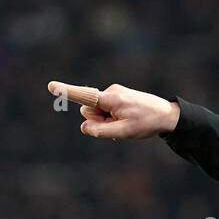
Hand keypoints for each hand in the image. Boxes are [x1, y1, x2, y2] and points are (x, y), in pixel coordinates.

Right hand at [47, 81, 179, 138]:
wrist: (166, 114)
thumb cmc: (146, 123)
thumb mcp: (124, 132)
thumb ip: (101, 131)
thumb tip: (84, 128)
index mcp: (111, 99)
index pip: (85, 96)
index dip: (67, 92)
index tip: (51, 86)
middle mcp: (110, 92)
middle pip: (89, 110)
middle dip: (98, 121)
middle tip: (119, 126)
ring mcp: (114, 93)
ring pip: (97, 111)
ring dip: (106, 120)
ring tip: (126, 122)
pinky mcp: (117, 96)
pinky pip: (105, 109)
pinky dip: (111, 118)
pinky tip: (127, 121)